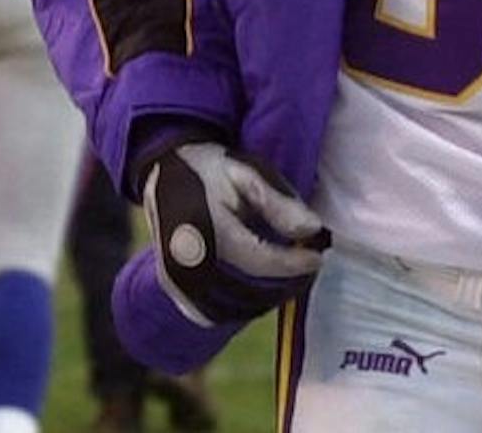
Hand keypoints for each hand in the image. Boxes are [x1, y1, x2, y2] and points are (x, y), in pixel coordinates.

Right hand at [142, 137, 329, 326]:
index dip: (294, 264)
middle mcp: (185, 261)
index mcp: (204, 229)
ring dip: (267, 298)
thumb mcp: (246, 174)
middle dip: (285, 283)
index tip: (317, 256)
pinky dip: (242, 305)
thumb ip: (278, 204)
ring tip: (287, 276)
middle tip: (306, 266)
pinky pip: (217, 312)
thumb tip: (313, 231)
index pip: (260, 261)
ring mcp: (176, 282)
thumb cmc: (210, 169)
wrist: (164, 171)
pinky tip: (260, 287)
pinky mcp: (175, 292)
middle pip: (250, 291)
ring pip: (236, 307)